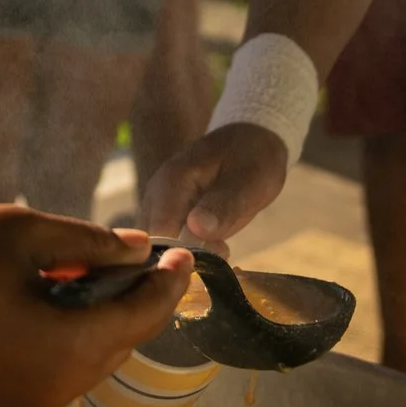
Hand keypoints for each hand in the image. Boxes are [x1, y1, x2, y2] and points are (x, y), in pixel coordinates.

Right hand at [0, 207, 189, 406]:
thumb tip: (136, 250)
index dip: (168, 280)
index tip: (183, 251)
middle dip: (136, 299)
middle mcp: (55, 390)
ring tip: (91, 267)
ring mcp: (25, 402)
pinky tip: (53, 294)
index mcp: (67, 350)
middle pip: (121, 342)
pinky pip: (56, 367)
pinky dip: (68, 333)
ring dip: (100, 316)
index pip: (143, 315)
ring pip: (90, 357)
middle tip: (141, 254)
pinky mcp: (0, 400)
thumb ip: (90, 243)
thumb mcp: (21, 234)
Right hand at [140, 123, 290, 246]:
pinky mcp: (168, 214)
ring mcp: (159, 204)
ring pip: (157, 246)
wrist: (253, 140)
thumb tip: (197, 229)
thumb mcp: (250, 181)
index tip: (207, 266)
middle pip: (151, 243)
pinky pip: (168, 242)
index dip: (177, 256)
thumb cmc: (254, 158)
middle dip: (180, 261)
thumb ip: (225, 204)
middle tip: (220, 258)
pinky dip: (188, 252)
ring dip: (185, 258)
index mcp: (172, 181)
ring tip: (223, 250)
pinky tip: (216, 248)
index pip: (158, 231)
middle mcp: (157, 194)